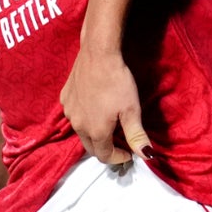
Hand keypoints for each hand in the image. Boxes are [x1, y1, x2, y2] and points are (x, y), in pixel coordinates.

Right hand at [61, 48, 151, 165]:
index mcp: (95, 131)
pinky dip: (85, 118)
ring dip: (94, 133)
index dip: (118, 157)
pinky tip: (95, 107)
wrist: (98, 53)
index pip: (104, 156)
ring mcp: (69, 111)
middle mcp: (78, 125)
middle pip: (91, 147)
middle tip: (120, 141)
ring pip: (81, 131)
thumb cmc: (117, 82)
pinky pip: (74, 115)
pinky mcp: (65, 98)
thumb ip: (137, 136)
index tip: (129, 152)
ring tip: (109, 123)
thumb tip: (146, 155)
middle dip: (106, 149)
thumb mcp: (132, 110)